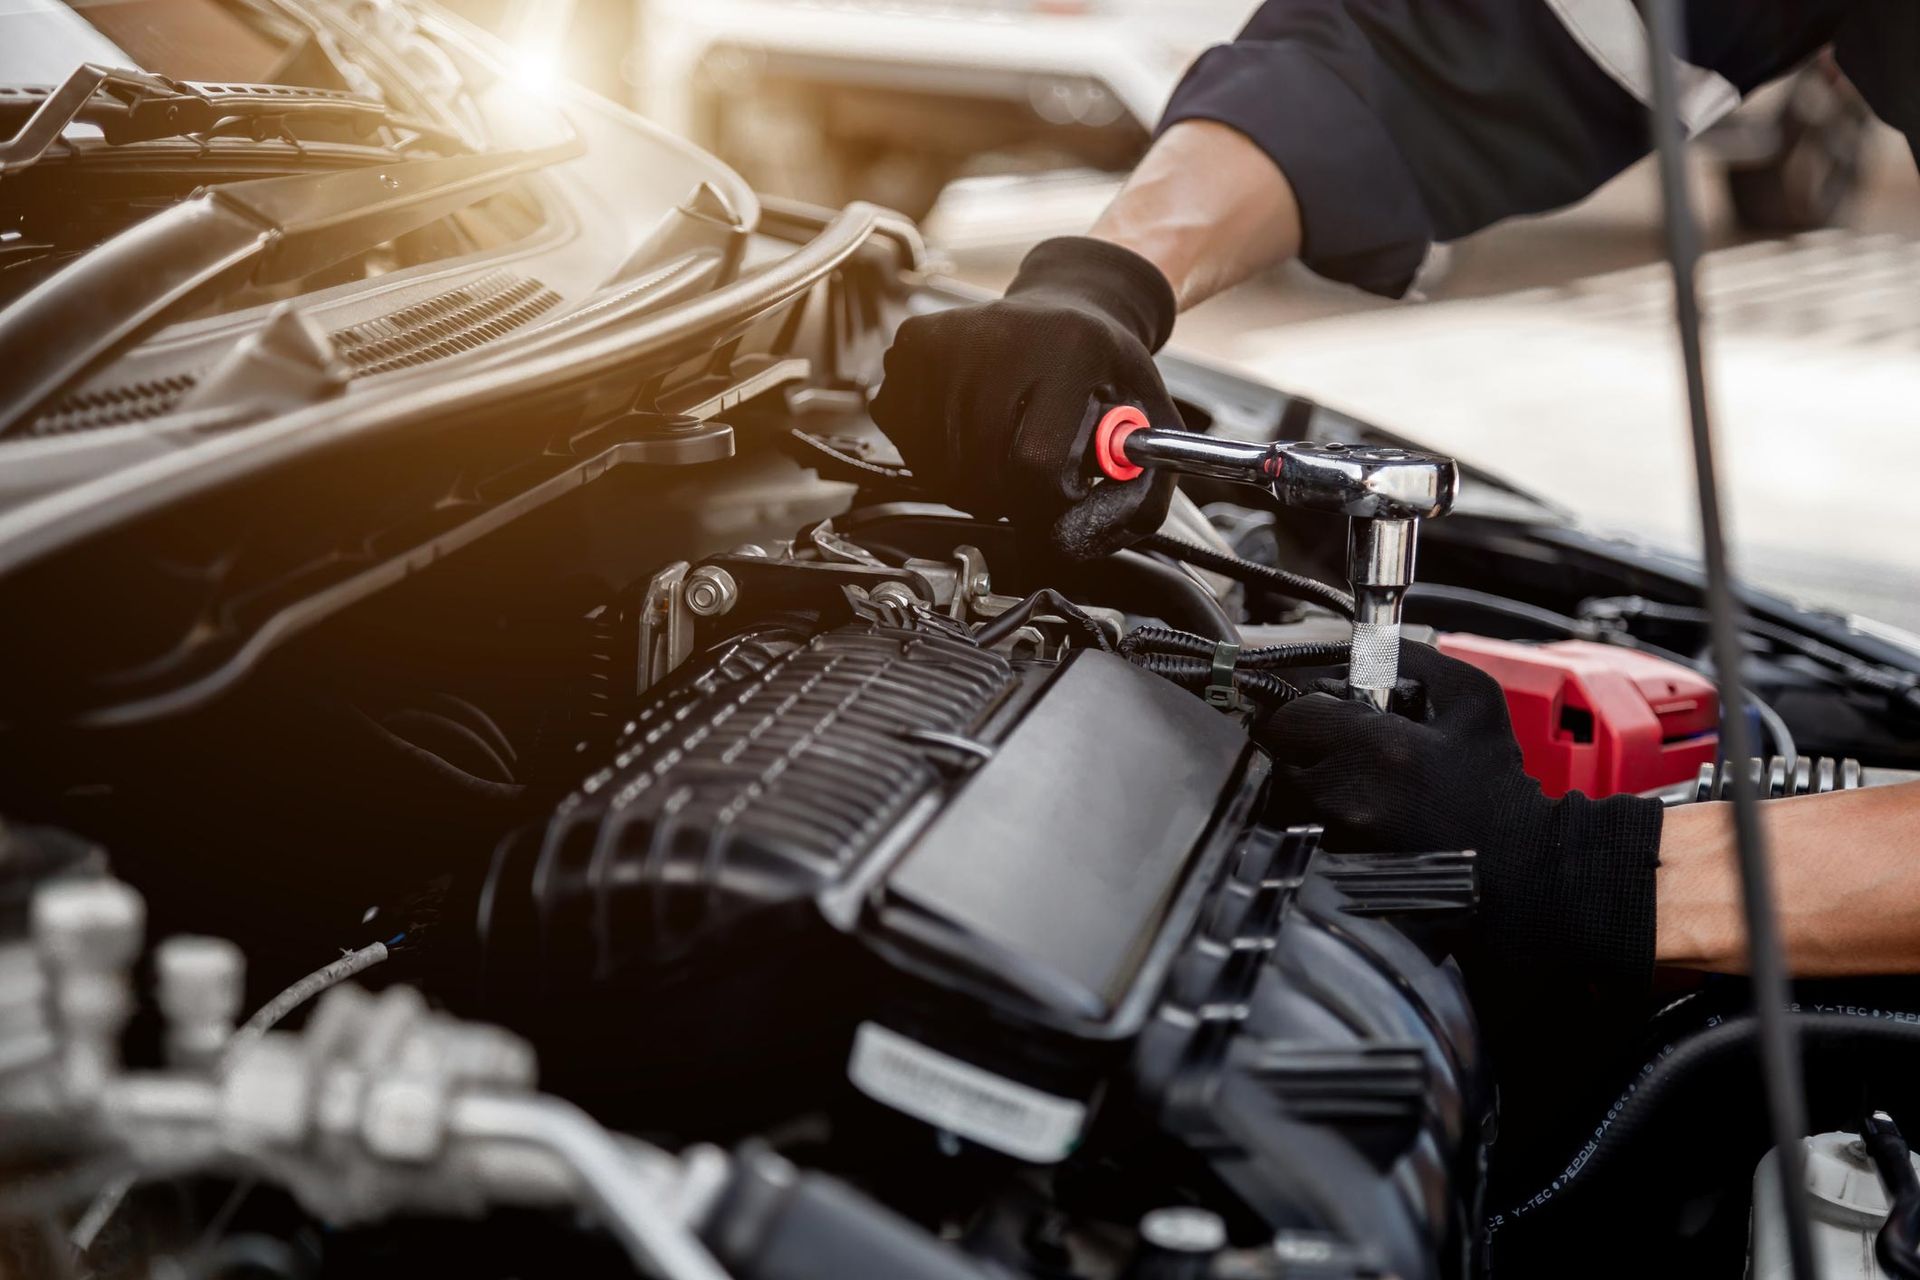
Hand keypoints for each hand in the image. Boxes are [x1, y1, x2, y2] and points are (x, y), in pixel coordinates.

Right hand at [869, 237, 1179, 558]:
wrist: (1069, 307)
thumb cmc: (1106, 371)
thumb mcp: (1152, 424)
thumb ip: (1144, 495)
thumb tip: (1080, 542)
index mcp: (1071, 350)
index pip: (1036, 461)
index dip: (1047, 502)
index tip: (1062, 496)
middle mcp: (1003, 335)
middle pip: (982, 469)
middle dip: (1007, 498)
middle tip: (1031, 480)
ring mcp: (951, 338)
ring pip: (939, 463)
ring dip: (969, 483)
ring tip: (1003, 454)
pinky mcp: (914, 343)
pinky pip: (906, 436)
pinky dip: (933, 454)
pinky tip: (967, 430)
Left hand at [1262, 642, 1665, 987]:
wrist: (1514, 866)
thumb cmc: (1495, 782)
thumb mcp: (1471, 699)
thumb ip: (1409, 657)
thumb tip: (1358, 645)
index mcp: (1376, 749)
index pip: (1288, 714)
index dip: (1305, 705)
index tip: (1328, 707)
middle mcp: (1344, 798)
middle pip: (1279, 754)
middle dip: (1305, 741)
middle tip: (1345, 742)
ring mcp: (1335, 840)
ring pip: (1286, 793)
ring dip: (1310, 778)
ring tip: (1361, 779)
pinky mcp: (1334, 869)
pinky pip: (1303, 828)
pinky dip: (1322, 814)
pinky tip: (1366, 811)